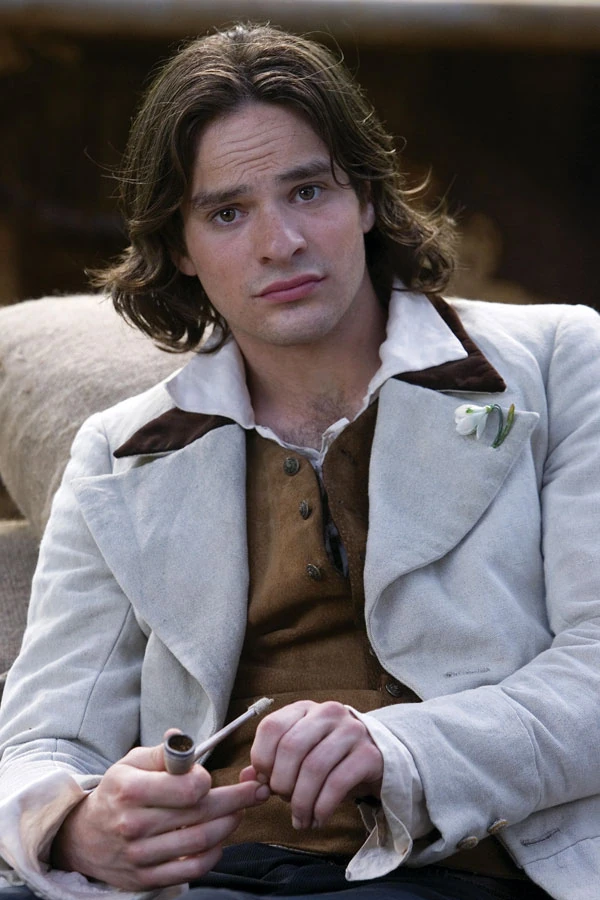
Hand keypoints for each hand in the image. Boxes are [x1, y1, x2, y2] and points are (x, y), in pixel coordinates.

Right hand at [51, 735, 269, 890]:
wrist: (83, 838)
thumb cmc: (116, 793)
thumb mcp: (130, 763)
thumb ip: (162, 753)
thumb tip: (184, 741)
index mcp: (129, 791)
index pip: (186, 789)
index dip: (206, 780)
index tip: (210, 776)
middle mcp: (134, 825)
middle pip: (200, 815)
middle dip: (237, 800)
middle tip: (257, 790)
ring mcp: (140, 856)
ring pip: (201, 842)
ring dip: (229, 825)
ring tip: (240, 811)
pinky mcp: (147, 878)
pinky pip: (192, 869)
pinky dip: (214, 854)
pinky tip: (220, 838)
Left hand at [246, 700, 382, 830]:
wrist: (378, 757)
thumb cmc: (330, 758)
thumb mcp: (300, 754)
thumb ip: (271, 764)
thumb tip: (246, 778)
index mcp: (304, 709)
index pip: (272, 726)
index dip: (262, 759)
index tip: (265, 782)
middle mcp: (328, 713)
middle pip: (292, 747)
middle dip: (282, 783)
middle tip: (284, 801)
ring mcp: (351, 731)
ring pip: (314, 767)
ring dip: (302, 802)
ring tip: (300, 819)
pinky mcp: (370, 754)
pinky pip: (338, 783)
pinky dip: (322, 807)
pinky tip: (318, 819)